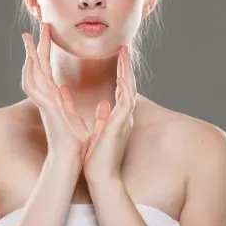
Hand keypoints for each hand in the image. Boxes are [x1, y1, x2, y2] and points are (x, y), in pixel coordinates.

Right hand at [21, 23, 90, 163]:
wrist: (73, 158)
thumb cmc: (74, 142)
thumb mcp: (73, 115)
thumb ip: (67, 102)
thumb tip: (64, 89)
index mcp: (53, 98)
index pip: (47, 70)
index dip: (46, 52)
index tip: (47, 35)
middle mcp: (46, 98)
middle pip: (38, 66)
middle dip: (37, 46)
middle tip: (37, 26)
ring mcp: (44, 103)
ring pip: (32, 73)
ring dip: (30, 55)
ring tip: (28, 37)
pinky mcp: (46, 108)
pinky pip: (35, 87)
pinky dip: (31, 73)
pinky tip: (30, 60)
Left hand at [82, 45, 136, 182]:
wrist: (100, 177)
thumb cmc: (98, 159)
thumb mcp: (97, 132)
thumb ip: (100, 117)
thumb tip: (102, 104)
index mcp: (118, 117)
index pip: (121, 90)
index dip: (120, 73)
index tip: (118, 58)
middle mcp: (124, 115)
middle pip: (128, 85)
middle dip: (126, 66)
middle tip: (124, 48)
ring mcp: (124, 119)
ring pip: (129, 88)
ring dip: (126, 70)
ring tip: (125, 53)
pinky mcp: (121, 123)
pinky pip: (126, 99)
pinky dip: (124, 85)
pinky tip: (122, 73)